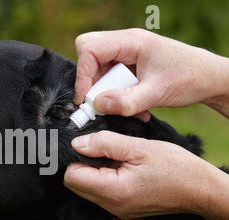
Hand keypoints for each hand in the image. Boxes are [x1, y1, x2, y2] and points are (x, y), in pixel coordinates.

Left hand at [64, 131, 228, 219]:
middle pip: (75, 185)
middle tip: (100, 149)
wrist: (200, 190)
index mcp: (113, 191)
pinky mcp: (122, 208)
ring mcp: (116, 209)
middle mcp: (111, 205)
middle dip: (80, 164)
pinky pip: (100, 193)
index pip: (71, 177)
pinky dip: (102, 178)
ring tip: (113, 157)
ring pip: (86, 189)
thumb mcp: (139, 147)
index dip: (74, 158)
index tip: (88, 145)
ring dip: (91, 171)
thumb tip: (77, 144)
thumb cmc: (176, 168)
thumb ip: (105, 144)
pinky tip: (119, 167)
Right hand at [74, 28, 228, 118]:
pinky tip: (130, 104)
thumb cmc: (189, 79)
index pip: (90, 49)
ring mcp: (126, 52)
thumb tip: (97, 105)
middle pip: (88, 51)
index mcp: (131, 41)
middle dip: (89, 79)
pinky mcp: (128, 64)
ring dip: (103, 90)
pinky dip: (113, 93)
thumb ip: (126, 102)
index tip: (86, 100)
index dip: (83, 75)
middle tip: (98, 100)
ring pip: (96, 66)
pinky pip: (108, 76)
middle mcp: (125, 43)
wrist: (209, 79)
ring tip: (122, 106)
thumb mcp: (157, 94)